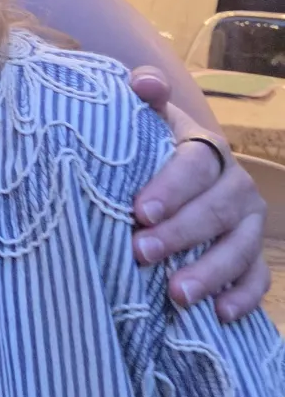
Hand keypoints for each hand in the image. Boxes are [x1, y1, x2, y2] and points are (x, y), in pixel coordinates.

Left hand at [128, 66, 268, 322]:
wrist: (177, 175)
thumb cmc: (153, 151)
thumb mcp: (148, 122)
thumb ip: (145, 98)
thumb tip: (145, 82)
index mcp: (208, 150)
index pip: (194, 166)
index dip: (170, 188)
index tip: (138, 212)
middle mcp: (236, 185)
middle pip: (217, 210)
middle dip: (181, 234)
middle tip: (141, 253)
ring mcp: (249, 223)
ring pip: (240, 248)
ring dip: (210, 272)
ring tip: (177, 295)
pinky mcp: (254, 256)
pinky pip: (258, 278)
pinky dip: (243, 296)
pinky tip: (220, 314)